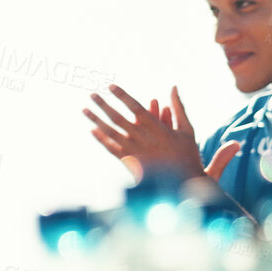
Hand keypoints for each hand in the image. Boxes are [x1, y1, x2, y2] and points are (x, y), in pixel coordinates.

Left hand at [83, 85, 229, 182]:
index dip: (123, 96)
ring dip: (96, 120)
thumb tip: (173, 87)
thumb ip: (178, 107)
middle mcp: (142, 138)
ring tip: (85, 110)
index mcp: (157, 128)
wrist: (183, 184)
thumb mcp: (186, 129)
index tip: (111, 86)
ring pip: (110, 132)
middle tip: (92, 94)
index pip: (135, 108)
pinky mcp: (129, 162)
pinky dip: (101, 139)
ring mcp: (134, 150)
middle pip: (118, 118)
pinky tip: (92, 130)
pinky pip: (111, 148)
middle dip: (104, 105)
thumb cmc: (187, 154)